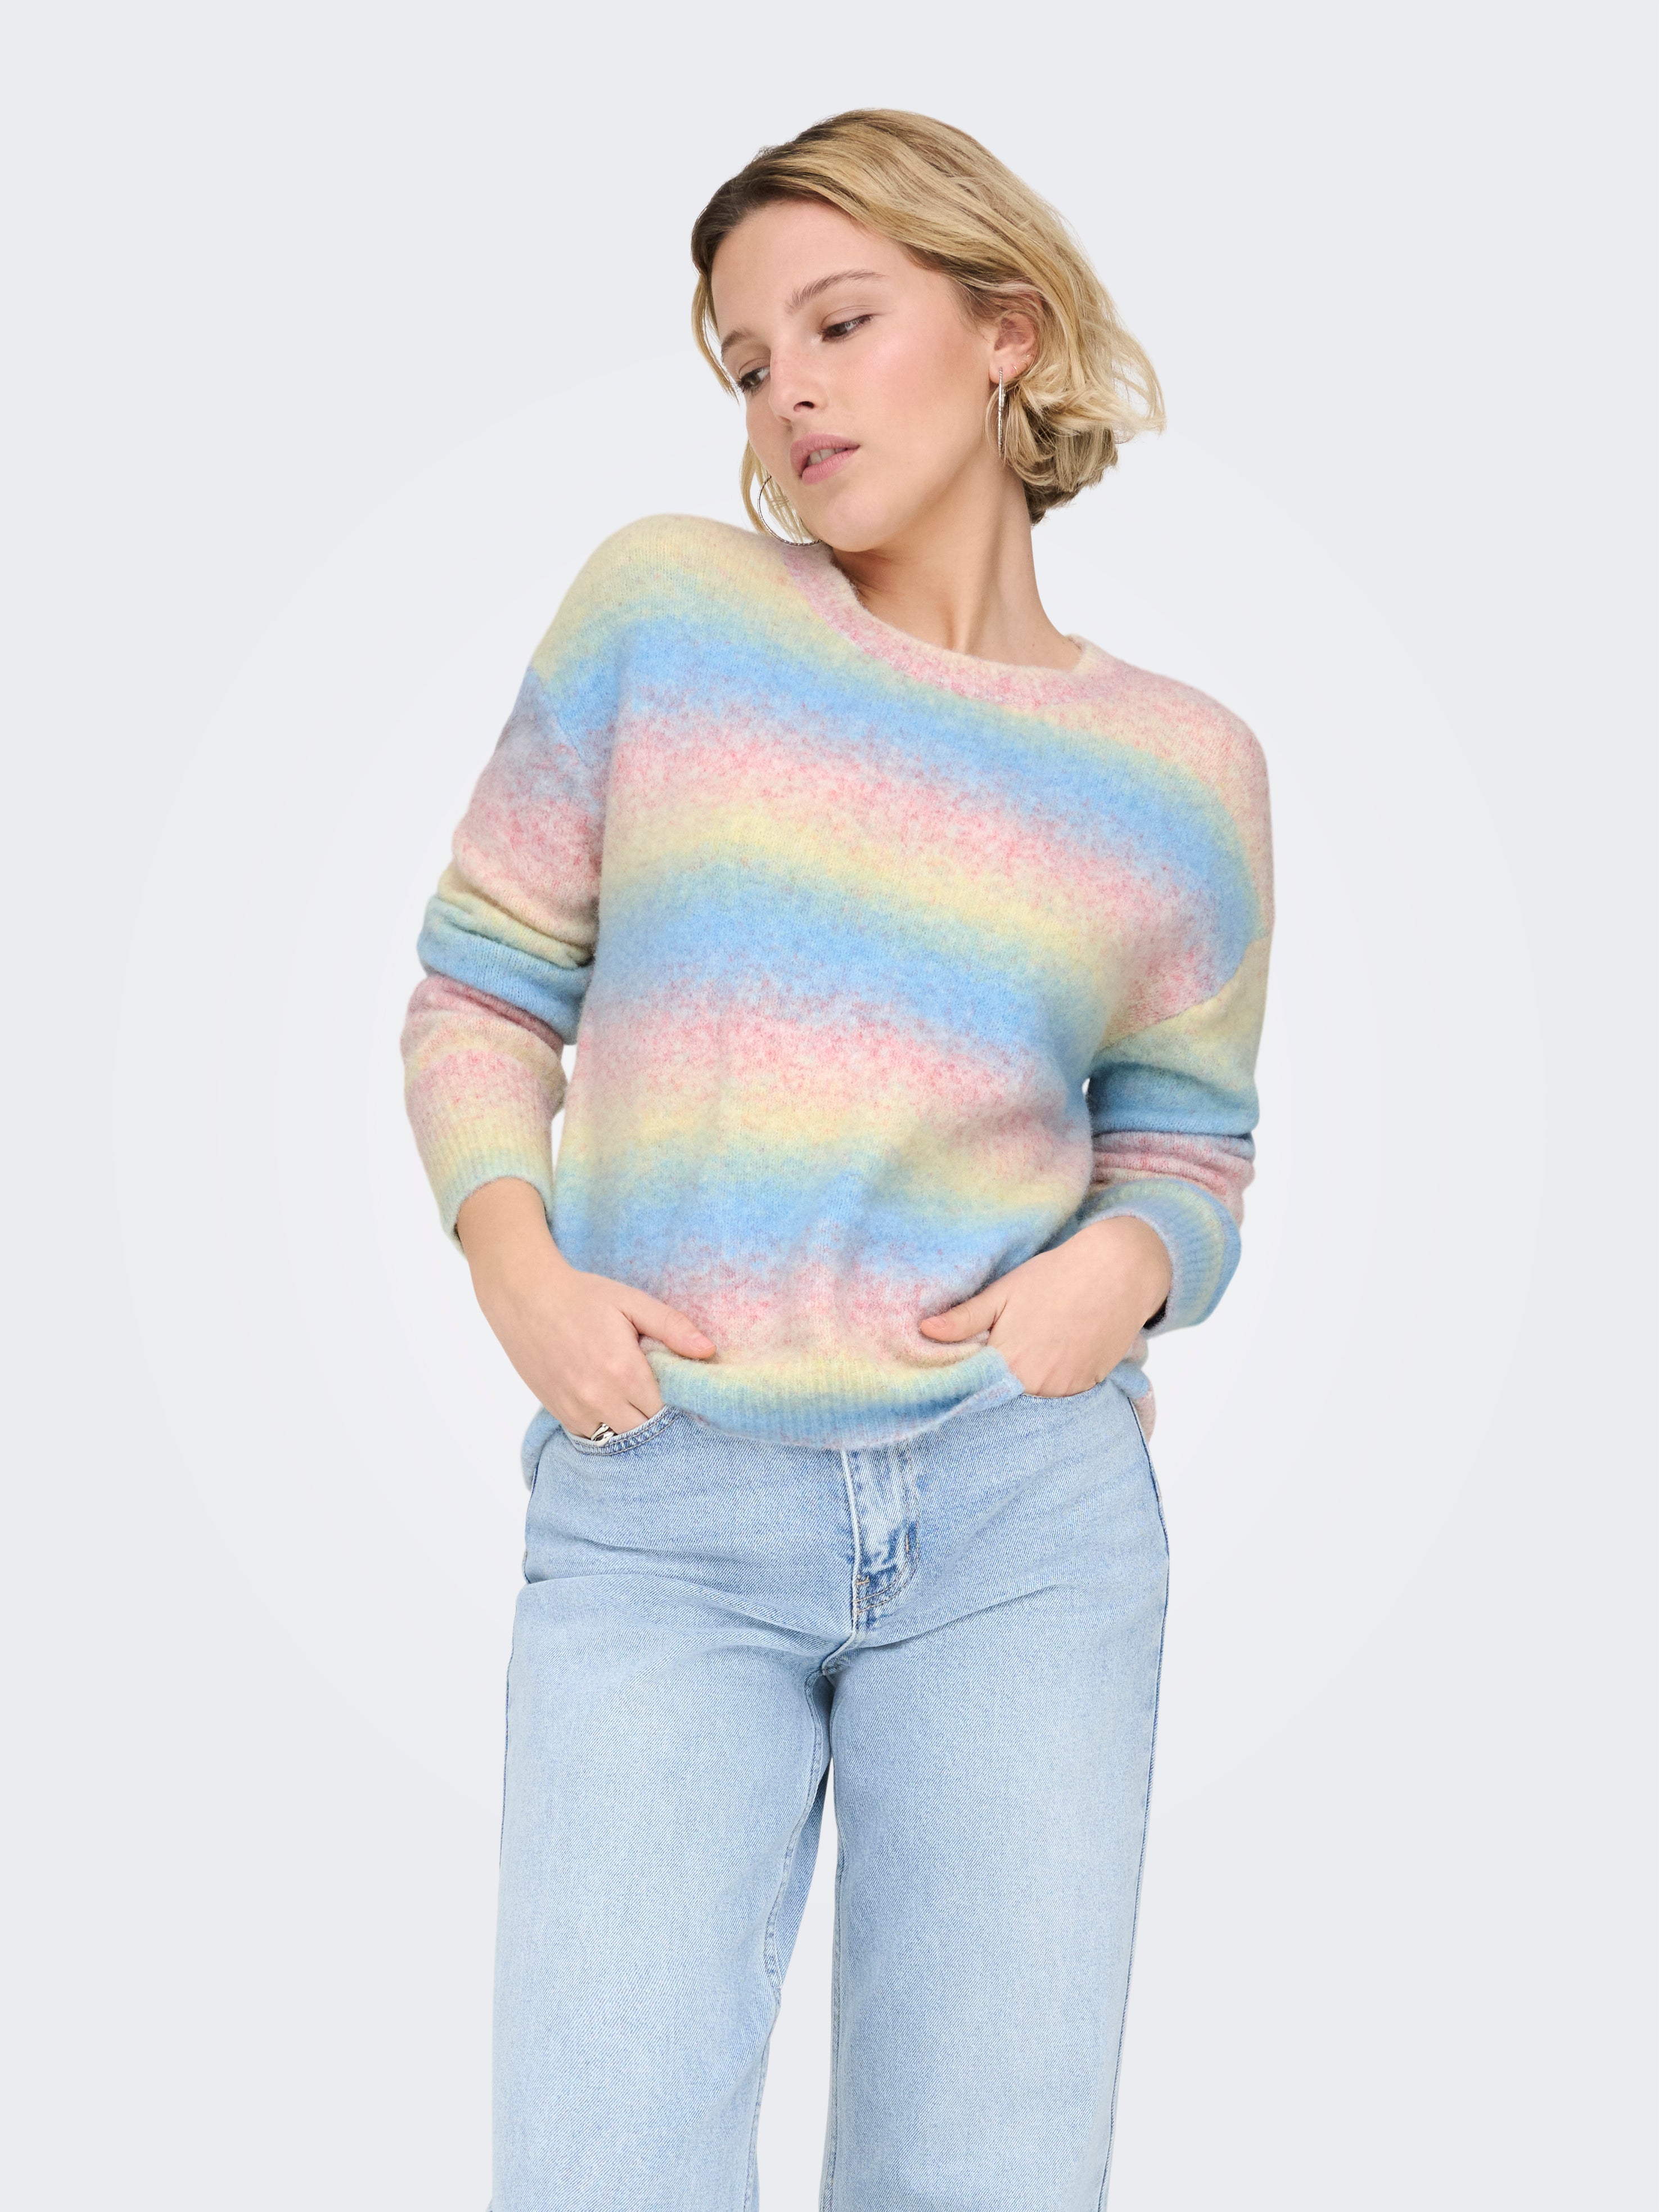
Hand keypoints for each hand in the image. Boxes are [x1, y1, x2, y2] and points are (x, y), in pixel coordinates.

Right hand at [455, 1179, 714, 1434]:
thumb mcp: (632, 1302)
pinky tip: (609, 1402)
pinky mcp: (559, 1412)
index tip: (678, 1386)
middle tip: (657, 1391)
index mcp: (624, 1371)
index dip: (677, 1401)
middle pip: (644, 1429)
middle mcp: (600, 1398)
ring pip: (617, 1437)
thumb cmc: (581, 1296)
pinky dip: (605, 1426)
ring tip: (633, 1397)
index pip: (666, 1409)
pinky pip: (592, 1436)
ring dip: (630, 1424)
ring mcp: (577, 1409)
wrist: (524, 1297)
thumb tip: (709, 1351)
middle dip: (655, 1415)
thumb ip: (672, 1327)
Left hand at [918, 1216, 1171, 1397]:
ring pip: (1029, 1404)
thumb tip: (924, 1331)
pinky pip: (1058, 1402)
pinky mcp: (1086, 1389)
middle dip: (989, 1392)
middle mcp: (1035, 1383)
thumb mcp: (1004, 1291)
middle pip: (1001, 1401)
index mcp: (1007, 1359)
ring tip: (1017, 1373)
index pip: (972, 1388)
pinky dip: (1046, 1393)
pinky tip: (1043, 1372)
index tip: (949, 1384)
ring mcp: (1064, 1390)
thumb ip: (964, 1318)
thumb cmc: (1055, 1277)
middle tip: (981, 1378)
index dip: (961, 1386)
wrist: (1117, 1273)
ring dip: (1018, 1396)